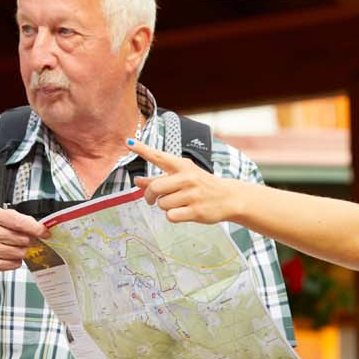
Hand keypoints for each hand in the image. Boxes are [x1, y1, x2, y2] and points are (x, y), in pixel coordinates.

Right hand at [0, 207, 49, 278]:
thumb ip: (14, 219)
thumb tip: (37, 227)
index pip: (20, 222)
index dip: (37, 228)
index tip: (46, 232)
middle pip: (24, 239)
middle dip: (27, 241)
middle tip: (20, 240)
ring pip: (21, 252)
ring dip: (20, 252)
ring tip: (8, 248)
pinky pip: (14, 264)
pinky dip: (13, 261)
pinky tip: (3, 256)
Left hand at [127, 139, 243, 224]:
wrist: (229, 198)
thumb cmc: (202, 186)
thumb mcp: (183, 177)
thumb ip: (159, 179)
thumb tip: (137, 181)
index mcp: (182, 166)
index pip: (159, 156)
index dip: (142, 149)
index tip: (129, 142)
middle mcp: (187, 177)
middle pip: (155, 187)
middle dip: (149, 196)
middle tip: (152, 199)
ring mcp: (192, 194)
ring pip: (162, 204)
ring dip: (165, 207)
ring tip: (178, 203)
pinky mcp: (196, 210)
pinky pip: (170, 216)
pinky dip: (173, 216)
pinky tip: (183, 212)